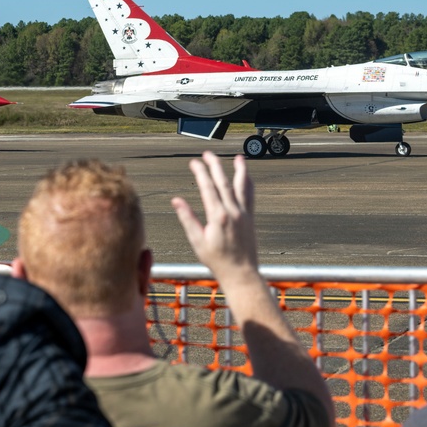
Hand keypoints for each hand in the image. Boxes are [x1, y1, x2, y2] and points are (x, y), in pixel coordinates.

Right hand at [171, 151, 258, 283]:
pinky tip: (247, 177)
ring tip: (239, 158)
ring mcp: (244, 213)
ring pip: (242, 186)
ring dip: (240, 170)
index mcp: (218, 216)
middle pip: (224, 182)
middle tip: (208, 153)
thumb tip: (176, 201)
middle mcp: (233, 211)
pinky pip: (250, 195)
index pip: (207, 187)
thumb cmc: (217, 260)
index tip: (194, 162)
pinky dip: (248, 184)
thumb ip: (188, 219)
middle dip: (215, 165)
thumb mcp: (197, 241)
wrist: (241, 273)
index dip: (200, 172)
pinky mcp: (250, 218)